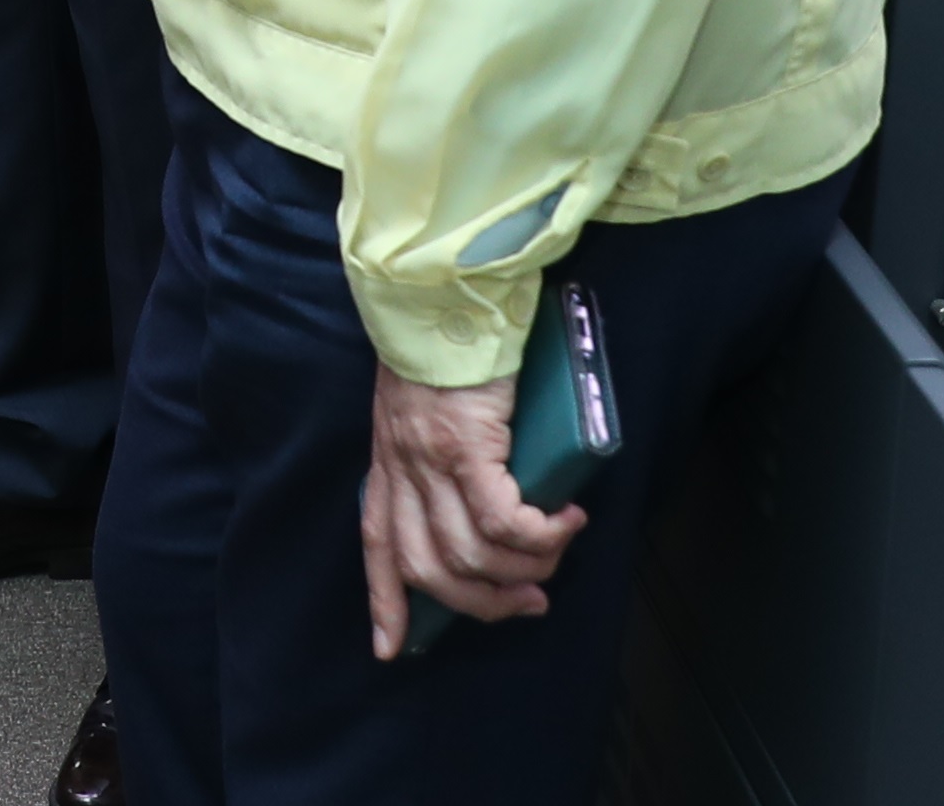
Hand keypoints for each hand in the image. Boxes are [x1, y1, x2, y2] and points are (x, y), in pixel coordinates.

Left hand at [363, 363, 582, 653]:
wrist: (446, 296)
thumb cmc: (448, 345)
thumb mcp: (424, 408)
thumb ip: (439, 451)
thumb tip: (491, 488)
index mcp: (388, 463)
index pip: (377, 545)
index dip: (385, 603)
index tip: (392, 649)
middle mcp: (402, 470)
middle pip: (428, 569)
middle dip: (480, 604)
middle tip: (528, 602)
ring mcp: (430, 462)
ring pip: (470, 554)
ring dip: (522, 570)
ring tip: (557, 555)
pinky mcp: (465, 448)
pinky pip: (502, 520)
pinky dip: (538, 535)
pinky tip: (566, 522)